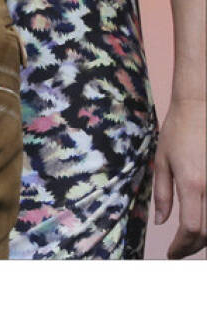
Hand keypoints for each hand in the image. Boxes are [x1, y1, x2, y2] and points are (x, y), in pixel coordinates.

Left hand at [155, 97, 206, 257]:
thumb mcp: (161, 161)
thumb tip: (161, 222)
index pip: (190, 228)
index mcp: (192, 184)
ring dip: (206, 239)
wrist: (199, 110)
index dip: (181, 246)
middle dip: (193, 247)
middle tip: (180, 250)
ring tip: (190, 242)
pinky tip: (203, 226)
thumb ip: (163, 194)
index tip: (172, 253)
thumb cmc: (177, 133)